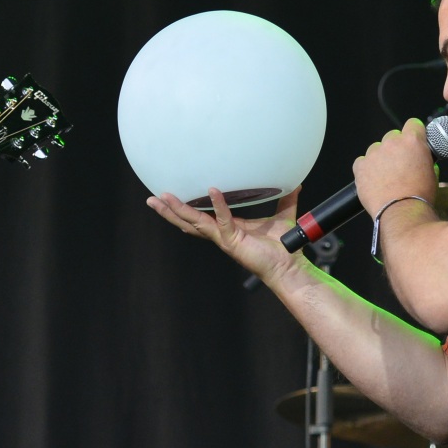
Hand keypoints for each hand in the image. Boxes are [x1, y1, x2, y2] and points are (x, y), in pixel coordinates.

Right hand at [146, 187, 306, 286]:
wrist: (289, 266)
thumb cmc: (283, 247)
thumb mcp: (282, 216)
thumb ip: (285, 199)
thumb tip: (296, 182)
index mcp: (227, 229)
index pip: (200, 217)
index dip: (184, 207)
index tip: (170, 195)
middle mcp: (221, 235)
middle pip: (187, 222)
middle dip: (169, 211)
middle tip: (151, 198)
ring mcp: (224, 239)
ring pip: (194, 223)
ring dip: (177, 211)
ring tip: (162, 198)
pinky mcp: (233, 241)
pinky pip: (222, 221)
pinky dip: (218, 205)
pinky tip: (213, 190)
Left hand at [353, 119, 438, 216]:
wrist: (401, 211)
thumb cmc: (419, 195)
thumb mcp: (432, 173)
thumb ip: (425, 160)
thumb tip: (422, 160)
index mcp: (412, 141)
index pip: (412, 124)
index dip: (413, 133)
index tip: (412, 142)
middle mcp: (392, 143)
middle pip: (392, 136)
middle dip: (395, 148)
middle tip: (399, 165)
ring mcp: (374, 154)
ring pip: (376, 149)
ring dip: (380, 158)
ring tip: (386, 176)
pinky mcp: (361, 166)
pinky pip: (362, 162)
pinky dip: (366, 169)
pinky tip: (373, 180)